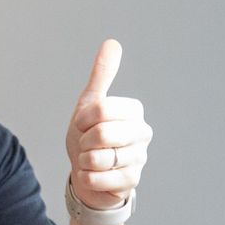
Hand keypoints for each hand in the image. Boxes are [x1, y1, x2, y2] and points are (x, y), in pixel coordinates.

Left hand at [65, 39, 151, 211]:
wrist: (87, 172)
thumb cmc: (88, 136)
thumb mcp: (90, 104)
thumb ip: (102, 76)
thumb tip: (112, 43)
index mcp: (133, 111)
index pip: (101, 109)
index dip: (82, 119)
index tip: (82, 124)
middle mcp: (142, 133)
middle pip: (102, 133)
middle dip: (84, 141)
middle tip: (87, 144)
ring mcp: (140, 158)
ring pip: (99, 158)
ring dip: (85, 160)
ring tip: (91, 160)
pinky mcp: (132, 181)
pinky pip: (99, 179)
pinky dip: (88, 178)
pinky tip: (94, 175)